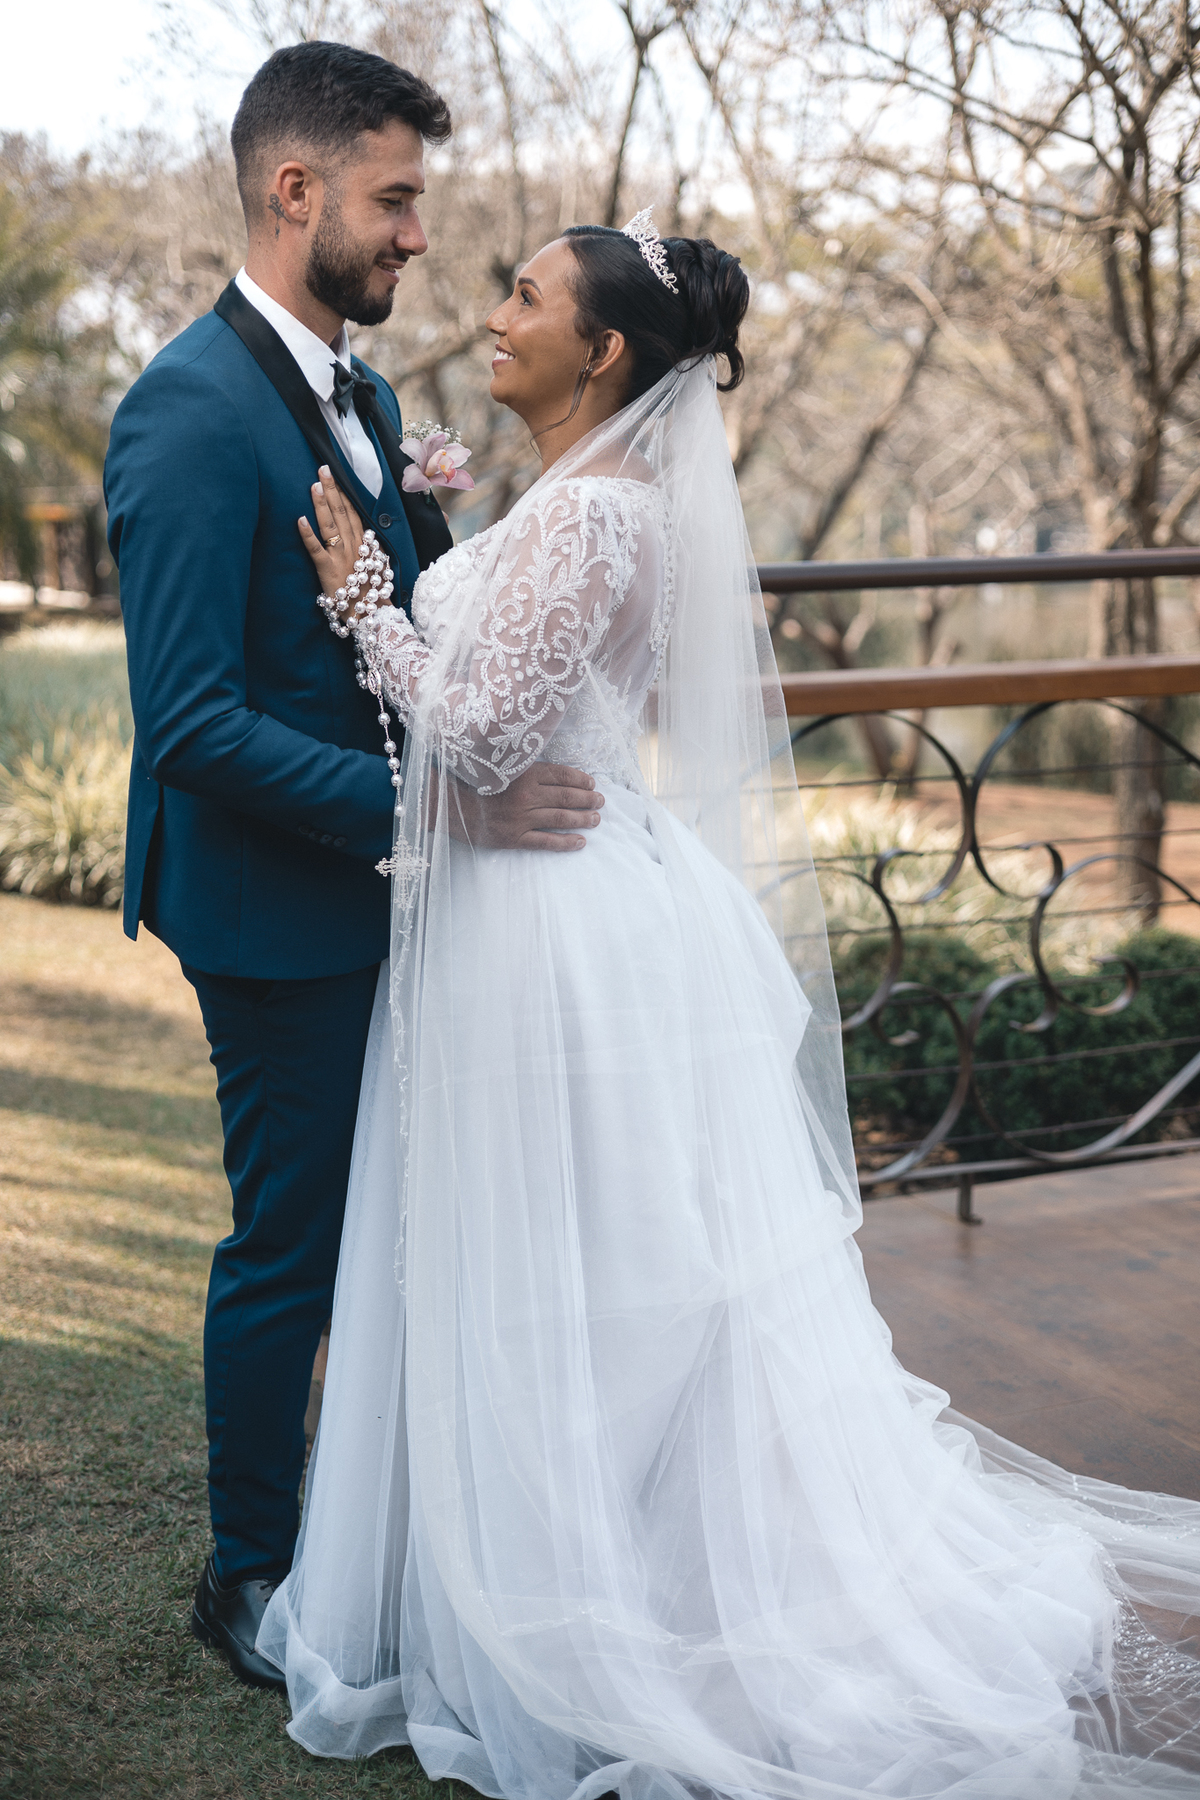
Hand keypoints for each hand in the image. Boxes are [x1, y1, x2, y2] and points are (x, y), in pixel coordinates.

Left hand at [299, 468, 386, 615]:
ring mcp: (340, 557)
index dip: (345, 493)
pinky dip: (308, 534)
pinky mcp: (327, 570)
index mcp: (363, 544)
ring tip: (314, 485)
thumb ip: (371, 549)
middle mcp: (353, 546)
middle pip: (342, 512)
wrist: (371, 616)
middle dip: (332, 489)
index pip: (353, 513)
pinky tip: (299, 519)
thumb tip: (368, 536)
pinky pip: (316, 549)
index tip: (338, 476)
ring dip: (321, 504)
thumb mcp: (377, 566)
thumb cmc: (371, 593)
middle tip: (323, 469)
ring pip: (330, 525)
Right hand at [447, 763, 603, 851]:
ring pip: (559, 818)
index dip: (580, 779)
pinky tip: (581, 842)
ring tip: (596, 820)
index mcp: (523, 773)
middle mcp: (526, 795)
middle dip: (587, 799)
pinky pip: (546, 841)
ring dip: (582, 819)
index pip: (560, 774)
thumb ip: (521, 766)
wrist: (446, 804)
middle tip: (601, 802)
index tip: (592, 783)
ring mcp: (521, 818)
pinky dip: (566, 842)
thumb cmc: (471, 782)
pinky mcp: (514, 838)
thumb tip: (545, 768)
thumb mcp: (498, 766)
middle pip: (565, 796)